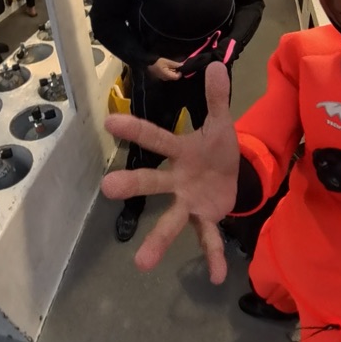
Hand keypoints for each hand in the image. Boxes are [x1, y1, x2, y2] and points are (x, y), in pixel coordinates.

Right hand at [100, 61, 240, 282]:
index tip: (109, 121)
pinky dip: (212, 256)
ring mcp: (189, 202)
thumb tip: (216, 64)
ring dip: (157, 241)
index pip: (157, 138)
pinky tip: (214, 277)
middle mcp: (177, 180)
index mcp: (181, 152)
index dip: (135, 130)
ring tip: (141, 265)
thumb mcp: (221, 122)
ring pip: (171, 221)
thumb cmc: (216, 148)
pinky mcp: (206, 218)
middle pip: (153, 182)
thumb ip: (217, 98)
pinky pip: (208, 238)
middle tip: (107, 188)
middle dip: (133, 184)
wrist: (233, 173)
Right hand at [148, 58, 183, 81]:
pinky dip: (169, 72)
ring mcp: (163, 78)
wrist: (148, 63)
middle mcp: (166, 78)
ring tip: (170, 65)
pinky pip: (167, 75)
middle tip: (174, 65)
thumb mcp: (167, 61)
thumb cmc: (157, 62)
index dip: (180, 73)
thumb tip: (182, 65)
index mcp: (167, 75)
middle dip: (176, 71)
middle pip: (174, 77)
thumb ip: (175, 64)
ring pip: (171, 76)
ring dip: (172, 71)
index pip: (177, 77)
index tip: (179, 68)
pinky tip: (166, 67)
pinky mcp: (161, 77)